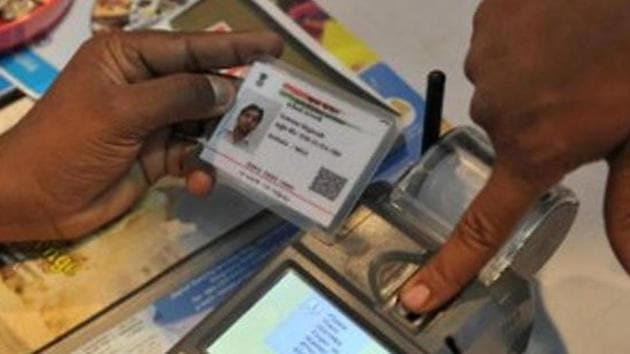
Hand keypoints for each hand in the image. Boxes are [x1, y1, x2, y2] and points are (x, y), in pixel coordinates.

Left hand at [0, 31, 282, 240]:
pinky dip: (201, 168)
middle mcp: (146, 84)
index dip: (235, 48)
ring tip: (248, 151)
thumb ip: (177, 96)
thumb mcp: (121, 112)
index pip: (191, 48)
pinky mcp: (157, 155)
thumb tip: (226, 88)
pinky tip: (201, 182)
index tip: (275, 48)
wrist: (34, 200)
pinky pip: (193, 155)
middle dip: (236, 100)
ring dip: (221, 140)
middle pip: (204, 85)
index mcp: (130, 58)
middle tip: (276, 108)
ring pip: (204, 123)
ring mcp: (154, 121)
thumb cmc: (68, 143)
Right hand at [400, 0, 629, 311]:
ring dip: (525, 78)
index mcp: (534, 146)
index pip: (484, 224)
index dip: (448, 267)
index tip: (415, 298)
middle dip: (530, 121)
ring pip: (498, 85)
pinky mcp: (487, 19)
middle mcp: (496, 111)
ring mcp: (486, 58)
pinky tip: (554, 23)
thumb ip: (628, 199)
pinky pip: (495, 45)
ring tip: (568, 50)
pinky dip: (519, 42)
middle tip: (575, 93)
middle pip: (501, 132)